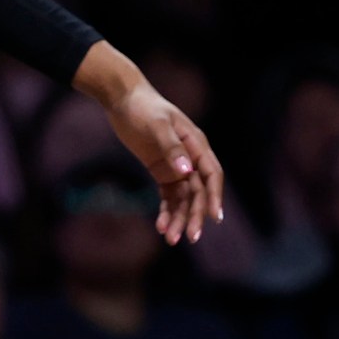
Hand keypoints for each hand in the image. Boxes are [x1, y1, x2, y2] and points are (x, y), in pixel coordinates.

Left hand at [105, 81, 224, 246]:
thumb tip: (187, 172)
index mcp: (195, 144)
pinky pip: (169, 196)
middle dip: (195, 215)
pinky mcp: (162, 171)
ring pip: (184, 198)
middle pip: (198, 192)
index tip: (214, 218)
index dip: (215, 196)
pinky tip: (161, 227)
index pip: (211, 174)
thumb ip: (171, 148)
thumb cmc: (142, 108)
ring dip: (179, 218)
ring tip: (170, 239)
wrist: (122, 99)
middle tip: (190, 237)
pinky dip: (167, 211)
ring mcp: (177, 166)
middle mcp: (190, 158)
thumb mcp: (156, 125)